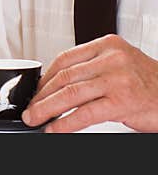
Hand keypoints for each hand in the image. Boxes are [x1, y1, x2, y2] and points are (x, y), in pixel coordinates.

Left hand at [22, 34, 157, 131]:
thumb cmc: (149, 84)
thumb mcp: (120, 64)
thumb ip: (92, 67)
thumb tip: (57, 83)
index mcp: (107, 45)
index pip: (65, 58)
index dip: (45, 77)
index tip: (35, 90)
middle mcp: (111, 59)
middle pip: (64, 76)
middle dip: (41, 95)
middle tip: (30, 108)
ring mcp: (117, 79)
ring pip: (70, 94)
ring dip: (46, 109)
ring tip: (35, 119)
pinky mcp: (122, 102)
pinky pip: (85, 113)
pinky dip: (65, 123)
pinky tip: (55, 129)